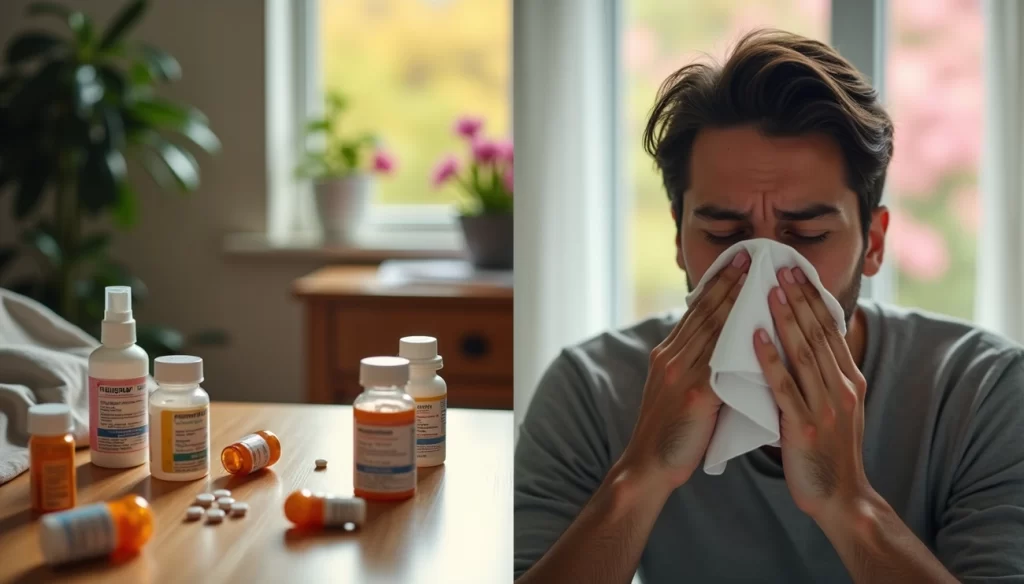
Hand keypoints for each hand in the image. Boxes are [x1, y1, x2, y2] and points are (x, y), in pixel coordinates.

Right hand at [621, 251, 749, 490]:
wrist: (649, 466)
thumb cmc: (671, 436)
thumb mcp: (678, 393)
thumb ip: (698, 370)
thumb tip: (728, 354)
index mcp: (667, 355)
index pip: (695, 313)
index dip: (716, 287)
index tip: (736, 264)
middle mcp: (671, 357)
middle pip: (706, 312)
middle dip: (729, 282)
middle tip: (751, 257)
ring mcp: (682, 373)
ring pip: (715, 328)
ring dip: (738, 300)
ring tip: (759, 278)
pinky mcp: (696, 394)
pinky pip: (723, 359)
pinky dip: (742, 338)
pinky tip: (761, 325)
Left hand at [753, 266, 870, 520]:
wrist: (840, 498)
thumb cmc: (826, 450)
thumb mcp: (832, 406)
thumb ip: (820, 376)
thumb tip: (802, 342)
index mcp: (848, 380)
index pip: (829, 329)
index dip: (812, 298)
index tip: (796, 271)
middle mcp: (842, 387)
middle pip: (818, 333)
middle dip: (799, 298)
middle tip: (781, 267)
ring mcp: (826, 407)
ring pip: (804, 353)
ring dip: (786, 320)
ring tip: (768, 290)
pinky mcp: (806, 427)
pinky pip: (785, 387)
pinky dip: (770, 360)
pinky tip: (755, 338)